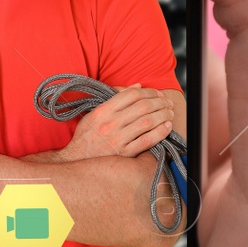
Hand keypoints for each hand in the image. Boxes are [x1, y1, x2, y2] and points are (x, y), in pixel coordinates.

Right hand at [60, 83, 174, 159]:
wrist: (78, 159)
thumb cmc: (86, 135)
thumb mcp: (94, 112)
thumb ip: (114, 99)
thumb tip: (136, 87)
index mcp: (103, 111)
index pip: (131, 95)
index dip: (148, 92)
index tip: (156, 93)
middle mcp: (111, 124)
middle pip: (142, 107)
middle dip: (159, 102)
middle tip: (167, 102)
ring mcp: (118, 139)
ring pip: (147, 122)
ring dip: (162, 115)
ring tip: (169, 112)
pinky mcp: (124, 153)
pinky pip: (147, 140)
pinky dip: (160, 132)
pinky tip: (166, 127)